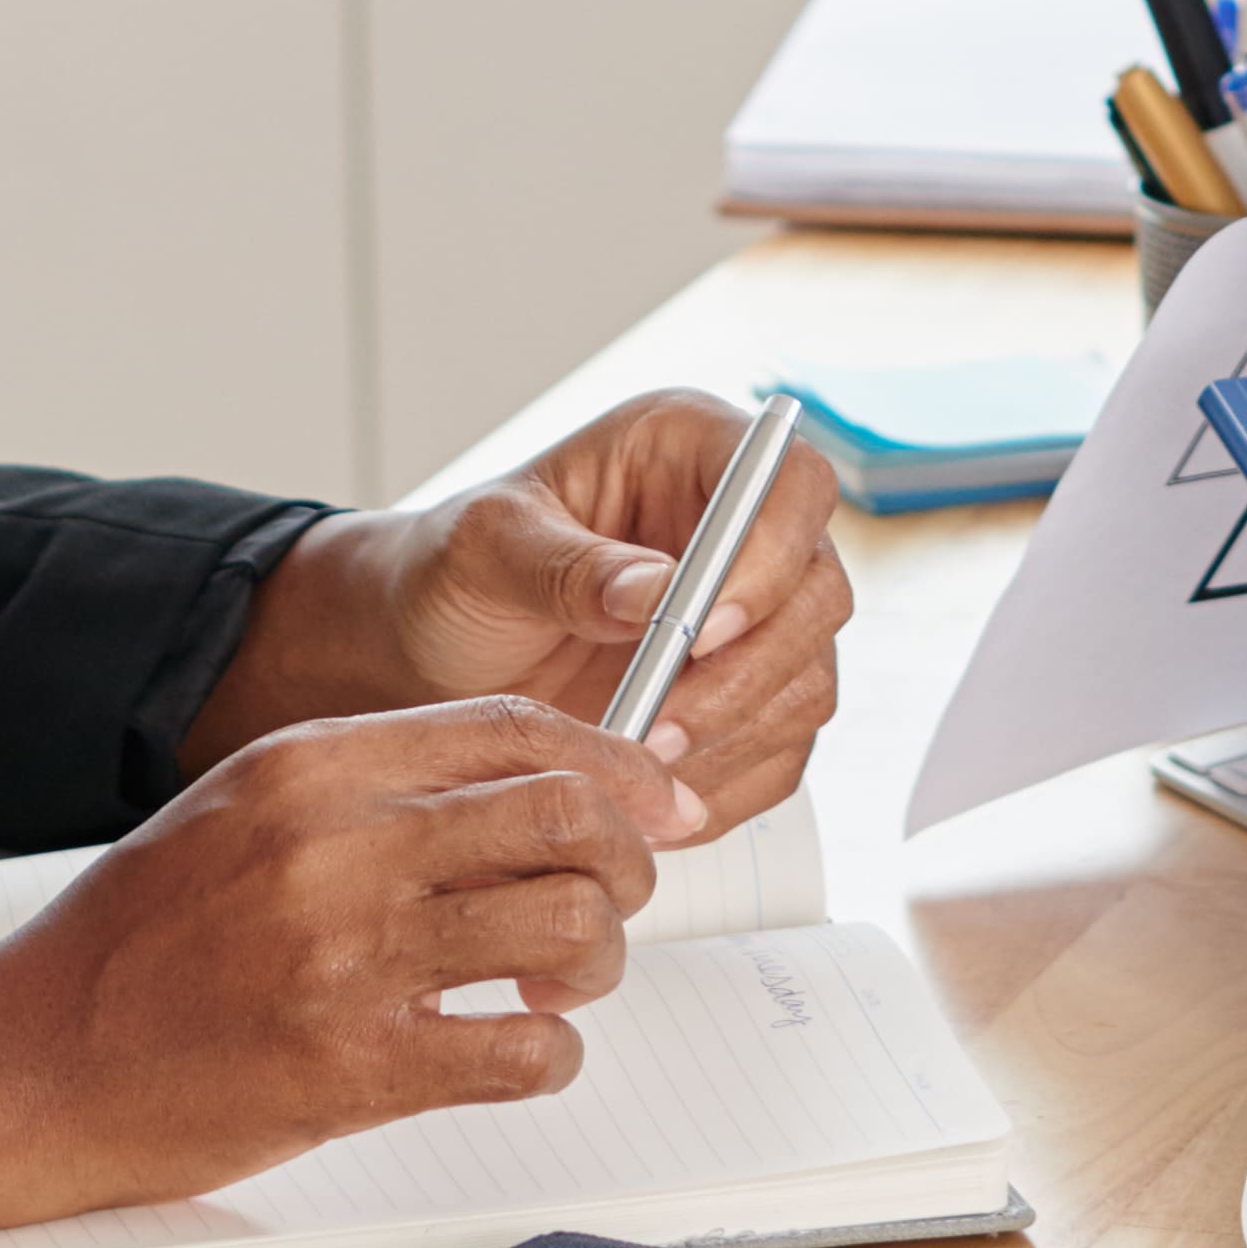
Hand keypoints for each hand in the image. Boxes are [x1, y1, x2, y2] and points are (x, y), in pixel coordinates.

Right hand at [0, 692, 690, 1247]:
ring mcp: (348, 958)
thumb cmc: (134, 944)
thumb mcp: (241, 811)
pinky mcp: (353, 1067)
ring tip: (560, 979)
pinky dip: (549, 1054)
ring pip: (566, 925)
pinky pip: (522, 1051)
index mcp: (311, 766)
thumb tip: (520, 781)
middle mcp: (338, 846)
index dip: (615, 761)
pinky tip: (517, 1051)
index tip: (655, 799)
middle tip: (619, 894)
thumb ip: (369, 784)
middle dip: (626, 855)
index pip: (514, 728)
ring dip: (596, 958)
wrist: (27, 1062)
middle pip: (563, 814)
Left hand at [184, 389, 854, 839]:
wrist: (427, 655)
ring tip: (639, 770)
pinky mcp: (746, 700)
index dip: (770, 555)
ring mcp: (754, 621)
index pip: (792, 483)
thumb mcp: (485, 551)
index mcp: (691, 450)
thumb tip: (656, 593)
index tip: (700, 631)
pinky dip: (726, 786)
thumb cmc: (452, 574)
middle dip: (749, 673)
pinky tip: (652, 797)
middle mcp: (741, 532)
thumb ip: (570, 568)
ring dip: (734, 737)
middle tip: (661, 729)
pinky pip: (778, 752)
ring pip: (807, 681)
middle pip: (818, 593)